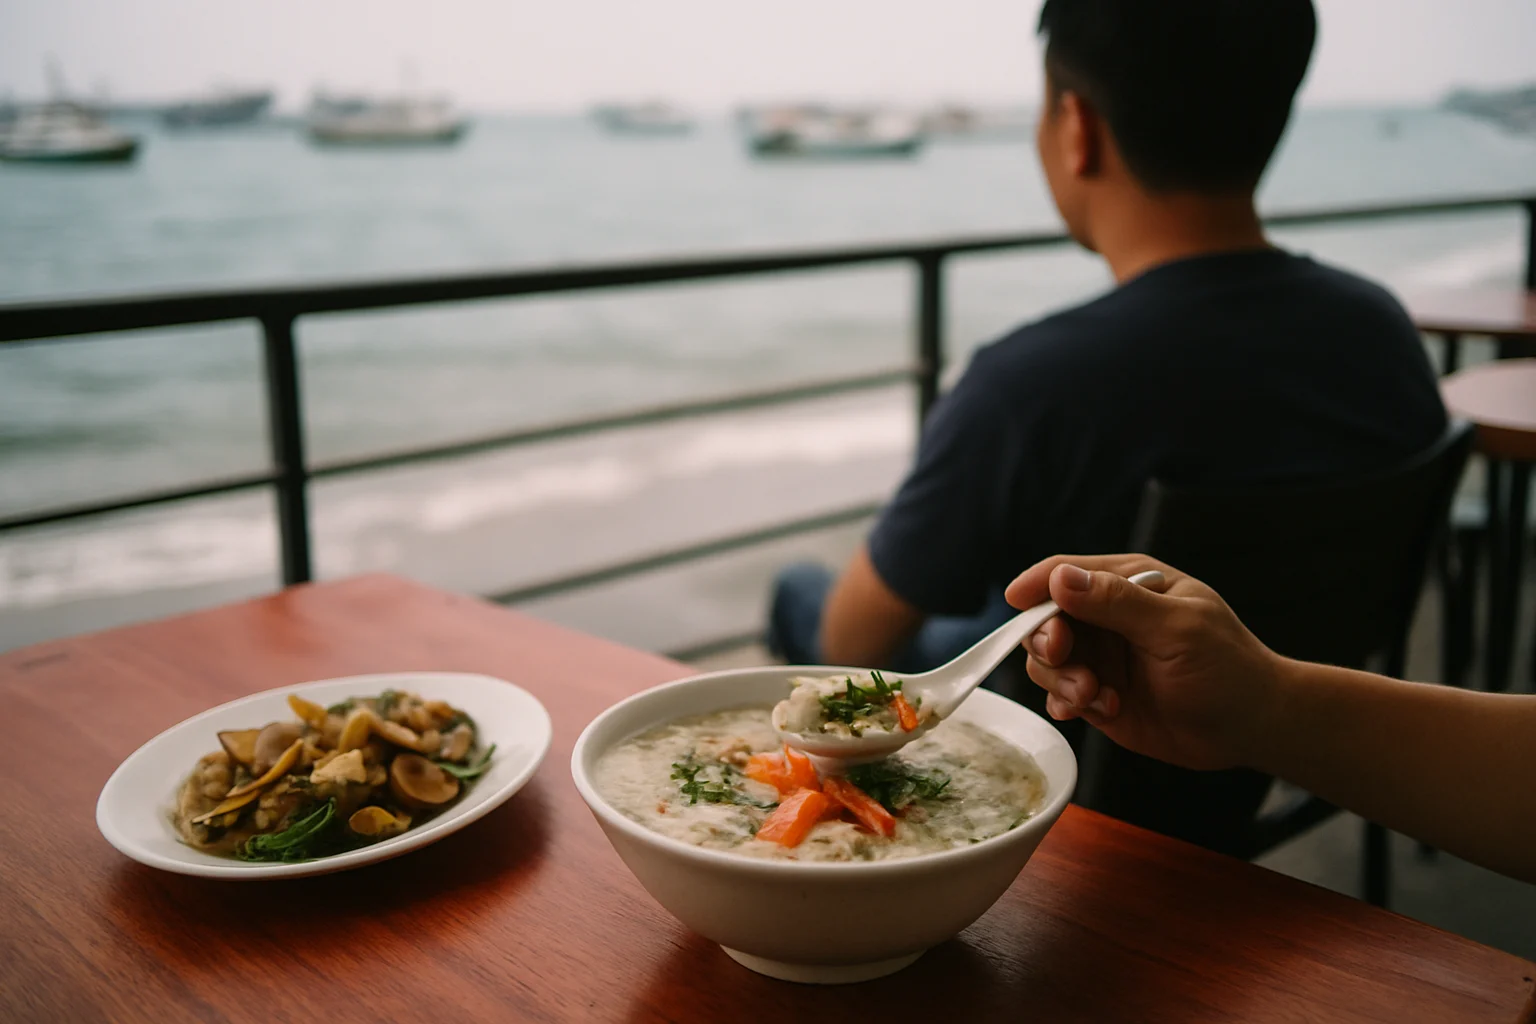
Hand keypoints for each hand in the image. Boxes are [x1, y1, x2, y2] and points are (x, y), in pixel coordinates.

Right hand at [1004, 554, 1284, 771]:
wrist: (1251, 727)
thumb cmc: (1228, 667)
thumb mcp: (1176, 628)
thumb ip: (1117, 602)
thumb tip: (1061, 578)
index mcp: (1130, 584)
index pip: (1067, 573)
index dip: (1037, 585)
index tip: (1016, 602)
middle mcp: (1108, 617)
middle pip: (1047, 618)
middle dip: (1049, 642)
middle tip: (1067, 662)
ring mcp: (1102, 657)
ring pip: (1048, 660)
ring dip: (1061, 679)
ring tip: (1096, 698)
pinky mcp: (1099, 694)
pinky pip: (1060, 693)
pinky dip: (1066, 703)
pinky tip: (1095, 710)